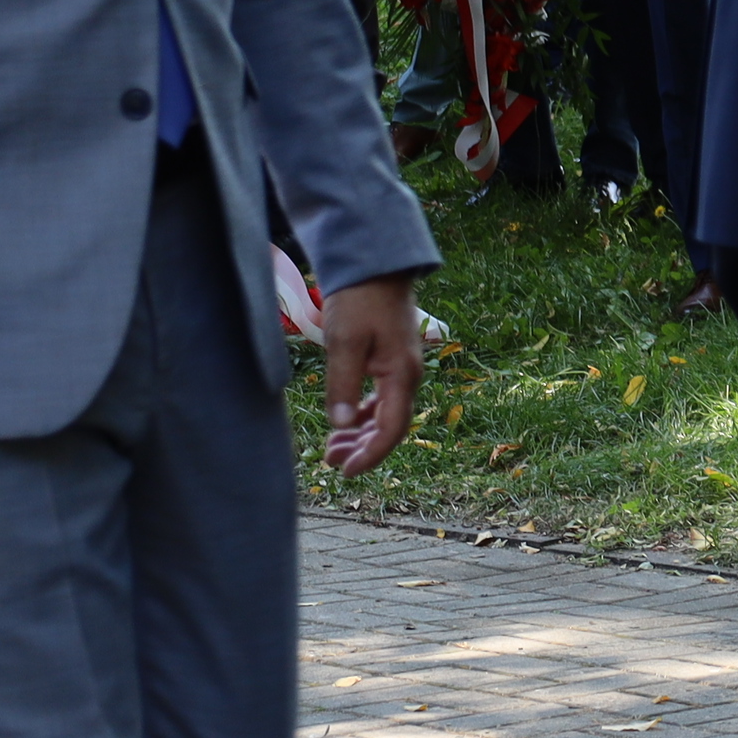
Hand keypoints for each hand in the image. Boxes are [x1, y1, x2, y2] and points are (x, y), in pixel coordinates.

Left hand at [316, 275, 424, 474]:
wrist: (375, 265)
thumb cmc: (359, 300)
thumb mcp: (345, 343)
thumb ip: (343, 385)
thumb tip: (339, 425)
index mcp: (401, 375)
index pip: (390, 430)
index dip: (370, 456)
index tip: (346, 472)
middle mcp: (407, 376)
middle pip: (390, 427)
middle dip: (362, 448)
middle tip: (330, 461)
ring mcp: (401, 368)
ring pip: (385, 414)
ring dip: (361, 433)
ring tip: (333, 446)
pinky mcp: (391, 360)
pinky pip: (381, 398)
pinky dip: (363, 414)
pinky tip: (346, 420)